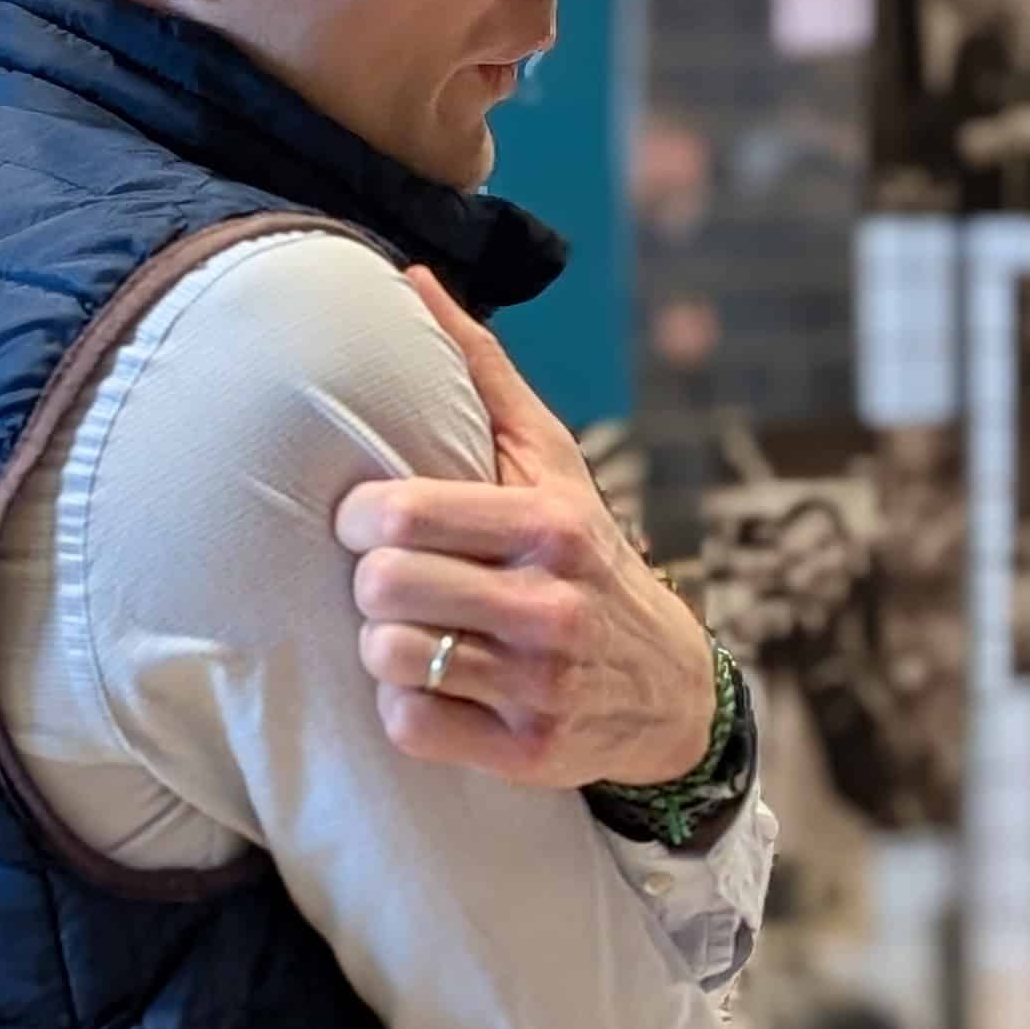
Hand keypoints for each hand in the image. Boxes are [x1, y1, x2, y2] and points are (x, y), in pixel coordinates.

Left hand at [337, 271, 719, 789]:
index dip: (360, 517)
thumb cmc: (585, 552)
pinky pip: (411, 725)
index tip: (370, 522)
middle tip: (389, 580)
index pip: (402, 514)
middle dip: (370, 582)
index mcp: (550, 525)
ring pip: (388, 658)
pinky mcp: (525, 751)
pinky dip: (406, 706)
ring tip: (412, 630)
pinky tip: (433, 685)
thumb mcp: (552, 461)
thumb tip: (410, 277)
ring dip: (383, 645)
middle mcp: (551, 606)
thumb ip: (479, 373)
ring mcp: (540, 685)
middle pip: (384, 588)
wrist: (669, 685)